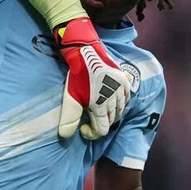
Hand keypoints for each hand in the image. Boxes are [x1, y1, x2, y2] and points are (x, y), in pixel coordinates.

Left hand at [54, 18, 131, 139]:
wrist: (87, 52)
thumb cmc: (77, 76)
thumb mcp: (70, 98)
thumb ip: (69, 119)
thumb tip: (65, 136)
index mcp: (101, 106)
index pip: (102, 130)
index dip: (91, 133)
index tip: (83, 128)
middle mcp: (114, 100)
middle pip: (110, 121)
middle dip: (99, 122)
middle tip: (88, 116)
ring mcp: (121, 90)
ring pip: (119, 111)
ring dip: (108, 114)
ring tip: (97, 108)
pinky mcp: (124, 81)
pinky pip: (125, 99)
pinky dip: (118, 104)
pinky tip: (108, 101)